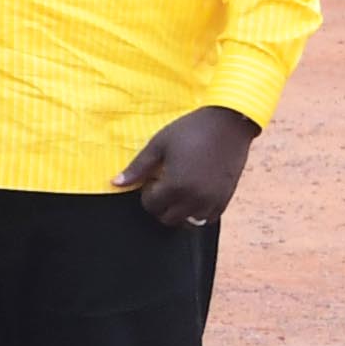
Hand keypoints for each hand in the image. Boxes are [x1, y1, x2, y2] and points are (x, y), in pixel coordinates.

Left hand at [116, 104, 258, 229]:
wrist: (229, 123)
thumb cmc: (189, 130)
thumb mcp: (158, 145)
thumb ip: (138, 168)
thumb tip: (115, 184)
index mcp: (177, 185)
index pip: (151, 206)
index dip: (147, 193)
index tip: (152, 178)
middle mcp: (196, 198)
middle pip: (169, 218)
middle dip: (161, 205)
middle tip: (163, 185)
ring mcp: (214, 200)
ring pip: (190, 222)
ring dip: (180, 211)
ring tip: (179, 190)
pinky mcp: (227, 197)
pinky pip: (210, 218)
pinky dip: (199, 212)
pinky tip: (195, 193)